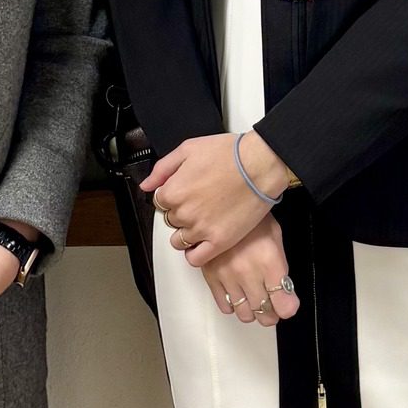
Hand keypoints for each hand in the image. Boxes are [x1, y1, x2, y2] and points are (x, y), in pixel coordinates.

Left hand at [143, 131, 285, 264]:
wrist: (260, 164)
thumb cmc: (230, 154)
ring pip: (179, 240)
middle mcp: (184, 213)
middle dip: (181, 212)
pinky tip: (203, 243)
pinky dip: (195, 253)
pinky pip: (195, 258)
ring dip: (187, 232)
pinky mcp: (219, 241)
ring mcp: (200, 229)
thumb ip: (163, 169)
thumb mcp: (188, 149)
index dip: (172, 195)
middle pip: (170, 220)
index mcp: (173, 191)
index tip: (185, 192)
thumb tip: (146, 185)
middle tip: (199, 202)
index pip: (159, 202)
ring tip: (203, 220)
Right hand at [200, 219, 298, 327]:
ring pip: (244, 313)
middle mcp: (249, 273)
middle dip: (271, 313)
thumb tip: (285, 291)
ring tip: (254, 298)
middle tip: (272, 305)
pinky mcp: (211, 277)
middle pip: (264, 313)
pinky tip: (238, 293)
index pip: (283, 304)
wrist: (221, 203)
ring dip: (252, 310)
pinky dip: (233, 304)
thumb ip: (281, 268)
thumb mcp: (275, 236)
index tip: (287, 305)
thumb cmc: (251, 218)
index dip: (287, 308)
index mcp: (270, 262)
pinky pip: (224, 305)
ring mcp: (228, 277)